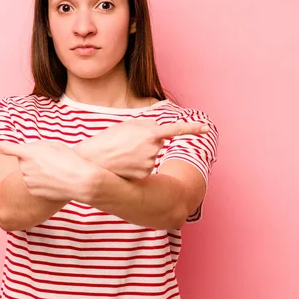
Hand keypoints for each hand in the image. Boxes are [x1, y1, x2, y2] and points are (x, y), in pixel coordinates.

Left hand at [0, 141, 98, 201]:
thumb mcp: (53, 145)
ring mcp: (27, 180)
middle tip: (52, 160)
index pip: (2, 147)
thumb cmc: (70, 158)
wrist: (81, 180)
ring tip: (56, 170)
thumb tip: (25, 156)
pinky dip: (42, 181)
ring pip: (28, 172)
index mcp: (28, 151)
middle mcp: (24, 166)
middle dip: (34, 159)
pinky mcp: (32, 191)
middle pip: (24, 159)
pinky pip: (33, 183)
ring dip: (39, 170)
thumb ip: (36, 147)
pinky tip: (54, 181)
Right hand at [76, 119, 208, 179]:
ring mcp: (150, 162)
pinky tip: (124, 164)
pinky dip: (137, 165)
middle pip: (158, 141)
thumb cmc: (107, 140)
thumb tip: (159, 132)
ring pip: (152, 154)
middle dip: (146, 140)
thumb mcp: (126, 125)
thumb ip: (146, 125)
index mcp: (150, 132)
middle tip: (126, 142)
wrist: (93, 162)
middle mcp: (153, 148)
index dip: (192, 128)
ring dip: (140, 153)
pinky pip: (146, 166)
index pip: (175, 129)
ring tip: (122, 153)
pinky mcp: (145, 174)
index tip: (206, 128)